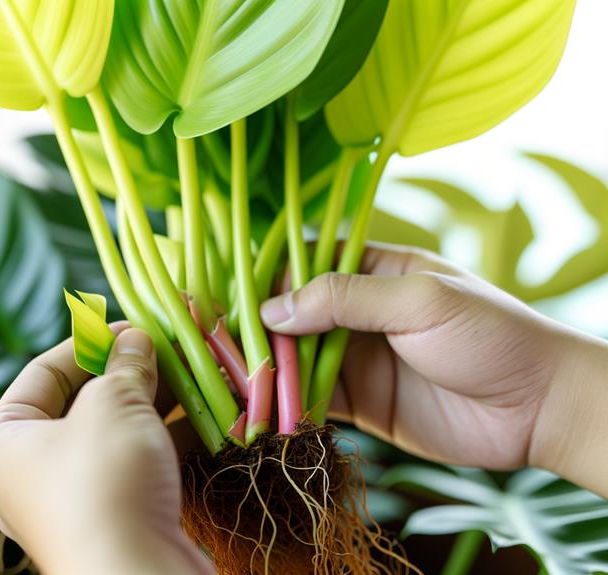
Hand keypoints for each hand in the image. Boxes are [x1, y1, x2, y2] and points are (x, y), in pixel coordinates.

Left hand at [0, 327, 212, 574]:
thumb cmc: (102, 481)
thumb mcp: (113, 405)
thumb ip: (124, 365)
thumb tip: (135, 339)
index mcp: (0, 441)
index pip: (42, 372)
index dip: (89, 342)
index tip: (132, 325)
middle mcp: (26, 474)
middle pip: (80, 404)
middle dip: (129, 372)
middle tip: (169, 346)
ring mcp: (70, 502)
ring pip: (113, 437)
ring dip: (154, 403)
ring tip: (194, 373)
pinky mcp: (111, 523)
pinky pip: (134, 468)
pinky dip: (165, 441)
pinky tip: (203, 417)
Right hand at [260, 243, 607, 495]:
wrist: (540, 408)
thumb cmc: (490, 335)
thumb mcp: (419, 301)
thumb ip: (345, 299)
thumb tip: (272, 310)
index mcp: (373, 271)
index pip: (303, 264)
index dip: (265, 279)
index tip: (229, 296)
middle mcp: (357, 313)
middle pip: (290, 315)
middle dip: (257, 330)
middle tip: (220, 346)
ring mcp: (357, 360)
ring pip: (294, 360)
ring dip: (265, 371)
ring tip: (230, 381)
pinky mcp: (361, 405)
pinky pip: (311, 401)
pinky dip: (284, 406)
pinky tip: (260, 412)